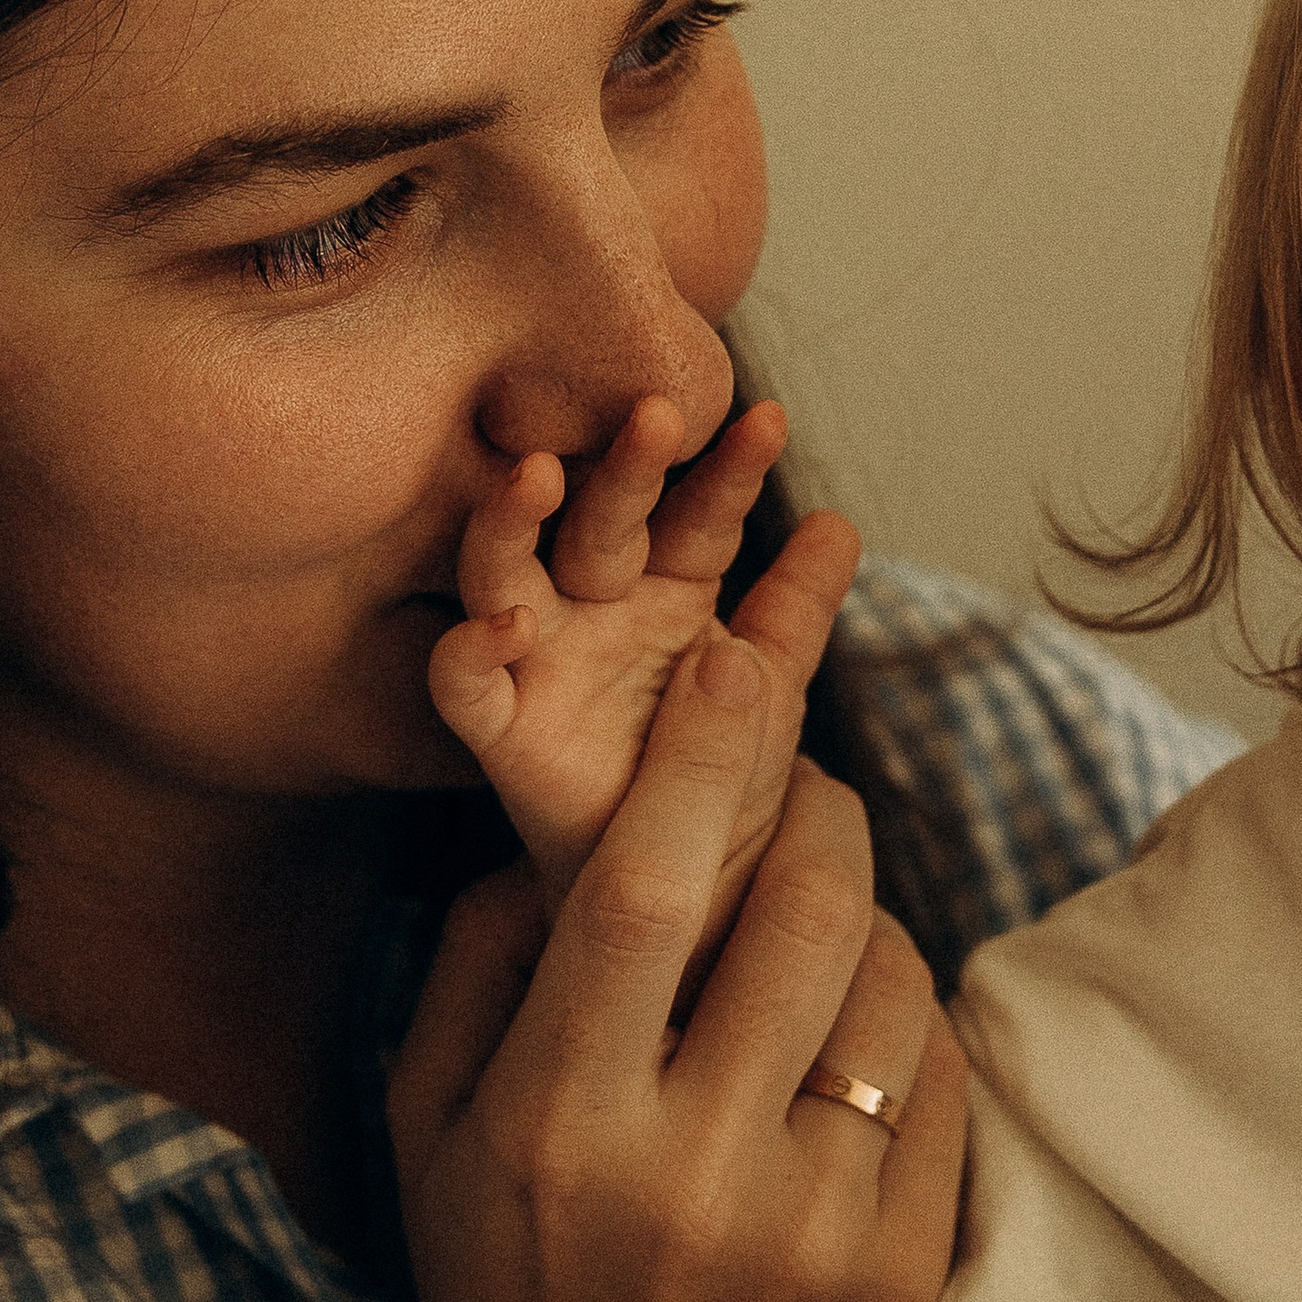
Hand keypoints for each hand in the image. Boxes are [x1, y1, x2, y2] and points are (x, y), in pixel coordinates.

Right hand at [394, 626, 962, 1301]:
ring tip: (820, 925)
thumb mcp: (425, 1133)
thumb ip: (472, 965)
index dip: (699, 757)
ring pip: (890, 987)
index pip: (644, 891)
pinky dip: (906, 1027)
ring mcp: (809, 1232)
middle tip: (804, 782)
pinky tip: (854, 1037)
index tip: (733, 661)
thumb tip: (555, 829)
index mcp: (556, 1118)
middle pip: (803, 913)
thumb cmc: (499, 1299)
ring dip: (866, 916)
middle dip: (818, 808)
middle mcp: (688, 1170)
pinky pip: (941, 1088)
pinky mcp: (897, 1280)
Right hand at [426, 396, 857, 927]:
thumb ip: (798, 606)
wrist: (689, 884)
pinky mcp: (501, 728)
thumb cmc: (720, 772)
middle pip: (598, 522)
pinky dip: (470, 649)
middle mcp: (592, 607)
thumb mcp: (773, 683)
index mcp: (662, 587)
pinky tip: (507, 623)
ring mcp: (539, 659)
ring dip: (514, 519)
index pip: (694, 514)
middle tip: (656, 416)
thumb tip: (840, 520)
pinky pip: (462, 683)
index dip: (728, 473)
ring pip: (506, 570)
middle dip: (624, 470)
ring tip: (539, 474)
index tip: (770, 425)